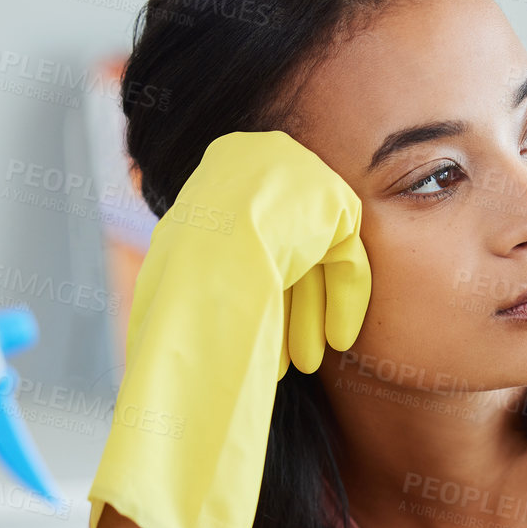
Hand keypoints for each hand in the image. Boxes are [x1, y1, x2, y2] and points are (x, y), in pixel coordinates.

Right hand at [159, 129, 370, 377]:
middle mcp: (261, 164)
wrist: (214, 251)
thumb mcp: (181, 260)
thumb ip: (209, 262)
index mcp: (220, 171)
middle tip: (288, 358)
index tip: (255, 331)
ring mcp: (301, 175)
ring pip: (314, 257)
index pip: (248, 239)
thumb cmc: (183, 271)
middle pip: (283, 248)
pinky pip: (345, 255)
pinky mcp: (335, 197)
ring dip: (311, 314)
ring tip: (308, 363)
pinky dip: (343, 299)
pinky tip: (337, 340)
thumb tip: (196, 304)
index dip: (256, 294)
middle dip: (286, 310)